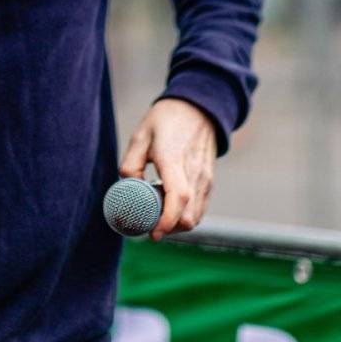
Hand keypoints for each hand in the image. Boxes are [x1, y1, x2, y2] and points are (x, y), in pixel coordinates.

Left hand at [119, 98, 216, 239]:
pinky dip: (186, 216)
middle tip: (148, 221)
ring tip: (158, 210)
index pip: (178, 197)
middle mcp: (195, 171)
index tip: (152, 233)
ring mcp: (206, 177)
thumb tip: (130, 190)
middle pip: (188, 216)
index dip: (166, 221)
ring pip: (195, 217)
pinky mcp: (210, 181)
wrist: (198, 108)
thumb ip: (131, 164)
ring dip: (176, 224)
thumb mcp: (140, 135)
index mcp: (174, 158)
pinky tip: (170, 205)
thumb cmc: (165, 120)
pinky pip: (200, 209)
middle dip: (168, 227)